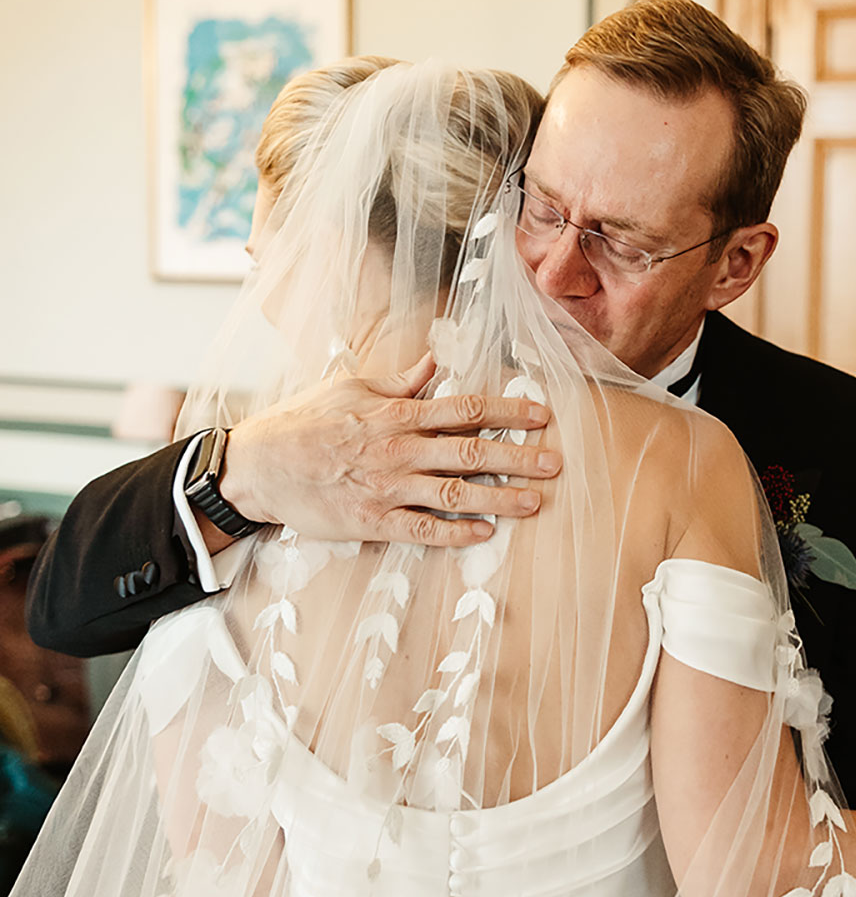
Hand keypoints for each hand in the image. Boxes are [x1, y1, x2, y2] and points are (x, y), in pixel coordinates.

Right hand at [212, 353, 559, 548]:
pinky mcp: (371, 521)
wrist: (257, 466)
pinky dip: (455, 533)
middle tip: (556, 464)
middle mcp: (398, 449)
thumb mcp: (350, 386)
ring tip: (535, 503)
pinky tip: (485, 535)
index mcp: (397, 413)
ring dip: (499, 499)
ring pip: (453, 493)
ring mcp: (386, 487)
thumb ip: (399, 380)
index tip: (543, 416)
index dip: (509, 411)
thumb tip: (434, 361)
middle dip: (519, 458)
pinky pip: (421, 529)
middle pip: (471, 452)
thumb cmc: (304, 422)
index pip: (466, 409)